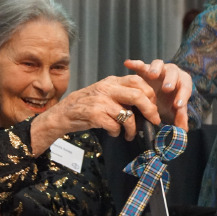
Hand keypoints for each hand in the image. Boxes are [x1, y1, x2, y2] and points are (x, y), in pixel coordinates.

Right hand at [31, 75, 159, 154]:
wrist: (63, 113)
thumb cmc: (87, 105)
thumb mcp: (105, 93)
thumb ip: (122, 94)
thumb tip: (146, 104)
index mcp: (112, 81)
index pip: (137, 80)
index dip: (150, 93)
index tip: (153, 106)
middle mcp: (107, 89)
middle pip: (137, 96)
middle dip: (150, 110)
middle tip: (154, 121)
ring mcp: (100, 101)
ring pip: (127, 115)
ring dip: (133, 129)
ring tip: (130, 135)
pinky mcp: (94, 115)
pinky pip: (114, 126)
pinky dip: (117, 132)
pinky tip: (114, 133)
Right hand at [124, 59, 191, 130]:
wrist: (159, 94)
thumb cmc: (168, 102)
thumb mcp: (174, 111)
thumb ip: (179, 118)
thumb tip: (183, 130)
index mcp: (182, 82)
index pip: (185, 87)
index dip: (182, 96)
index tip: (177, 106)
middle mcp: (172, 73)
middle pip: (173, 72)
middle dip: (170, 80)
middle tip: (166, 89)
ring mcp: (158, 69)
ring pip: (158, 64)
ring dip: (155, 69)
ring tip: (151, 75)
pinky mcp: (145, 69)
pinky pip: (141, 65)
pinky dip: (136, 64)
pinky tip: (128, 65)